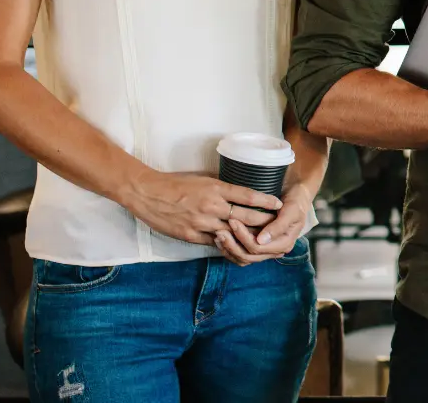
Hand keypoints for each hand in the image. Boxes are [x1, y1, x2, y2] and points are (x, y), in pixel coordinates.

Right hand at [121, 170, 279, 246]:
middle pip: (245, 217)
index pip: (247, 195)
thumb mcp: (202, 179)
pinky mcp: (191, 236)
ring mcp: (201, 223)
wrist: (148, 193)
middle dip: (264, 222)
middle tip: (278, 224)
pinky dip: (228, 244)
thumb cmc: (175, 183)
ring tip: (263, 239)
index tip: (279, 203)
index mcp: (215, 188)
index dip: (265, 200)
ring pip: (232, 233)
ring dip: (248, 237)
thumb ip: (221, 188)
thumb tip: (239, 192)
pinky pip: (215, 243)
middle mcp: (211, 206)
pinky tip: (239, 246)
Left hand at [215, 185, 312, 265]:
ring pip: (243, 258)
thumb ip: (279, 226)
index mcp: (284, 244)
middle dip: (233, 244)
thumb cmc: (295, 201)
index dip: (243, 237)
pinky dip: (229, 249)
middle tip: (220, 230)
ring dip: (229, 248)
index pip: (258, 247)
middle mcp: (274, 250)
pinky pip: (241, 254)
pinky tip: (219, 240)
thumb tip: (262, 240)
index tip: (233, 221)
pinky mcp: (258, 246)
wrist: (296, 195)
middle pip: (249, 256)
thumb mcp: (292, 210)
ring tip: (218, 235)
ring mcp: (266, 250)